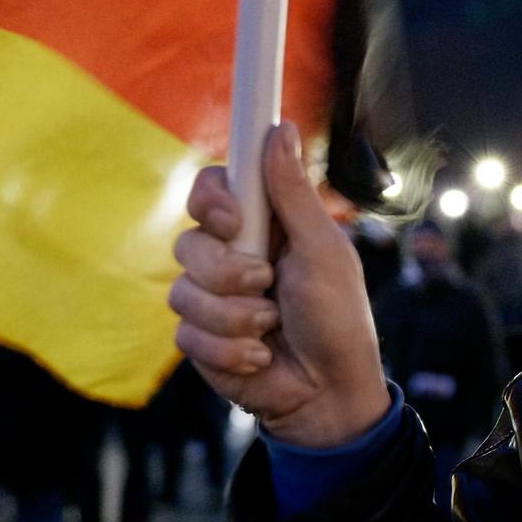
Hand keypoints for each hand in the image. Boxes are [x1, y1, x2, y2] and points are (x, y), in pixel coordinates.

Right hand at [170, 122, 389, 448]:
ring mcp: (211, 299)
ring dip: (235, 316)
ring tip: (271, 328)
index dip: (211, 199)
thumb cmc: (338, 318)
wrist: (330, 392)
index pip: (211, 189)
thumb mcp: (323, 251)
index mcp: (261, 228)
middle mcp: (229, 257)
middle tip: (266, 283)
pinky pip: (187, 334)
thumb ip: (293, 194)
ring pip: (183, 291)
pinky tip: (260, 357)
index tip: (231, 218)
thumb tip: (281, 129)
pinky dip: (230, 349)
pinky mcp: (200, 340)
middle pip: (188, 241)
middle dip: (228, 270)